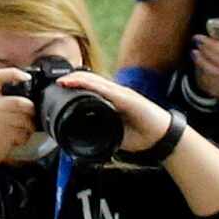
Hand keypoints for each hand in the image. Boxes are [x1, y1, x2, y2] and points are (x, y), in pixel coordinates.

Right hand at [0, 67, 42, 174]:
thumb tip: (30, 98)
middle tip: (31, 117)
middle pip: (20, 103)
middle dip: (31, 111)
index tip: (27, 77)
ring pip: (23, 119)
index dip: (12, 73)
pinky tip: (16, 138)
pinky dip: (24, 137)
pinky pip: (22, 133)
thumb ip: (7, 100)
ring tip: (22, 130)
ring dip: (29, 127)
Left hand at [53, 70, 172, 150]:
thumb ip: (100, 132)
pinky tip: (78, 83)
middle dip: (71, 80)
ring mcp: (122, 94)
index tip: (58, 89)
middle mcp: (116, 94)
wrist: (163, 138)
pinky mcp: (127, 98)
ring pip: (95, 81)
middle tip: (55, 83)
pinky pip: (105, 88)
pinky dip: (89, 84)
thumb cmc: (143, 136)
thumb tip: (82, 138)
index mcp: (112, 101)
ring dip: (77, 79)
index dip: (74, 86)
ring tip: (62, 81)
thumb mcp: (114, 135)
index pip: (90, 89)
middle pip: (89, 81)